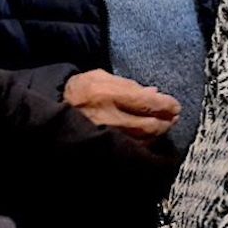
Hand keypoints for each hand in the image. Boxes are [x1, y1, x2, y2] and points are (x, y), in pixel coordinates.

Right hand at [64, 69, 181, 139]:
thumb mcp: (101, 77)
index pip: (147, 102)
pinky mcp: (102, 148)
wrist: (51, 112)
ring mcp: (105, 136)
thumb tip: (154, 92)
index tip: (175, 106)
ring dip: (157, 135)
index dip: (166, 105)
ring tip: (164, 127)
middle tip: (175, 118)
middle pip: (148, 125)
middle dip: (166, 122)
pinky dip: (144, 144)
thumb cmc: (79, 90)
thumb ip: (128, 84)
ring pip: (142, 140)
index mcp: (108, 94)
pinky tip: (149, 139)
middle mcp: (108, 117)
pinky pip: (130, 150)